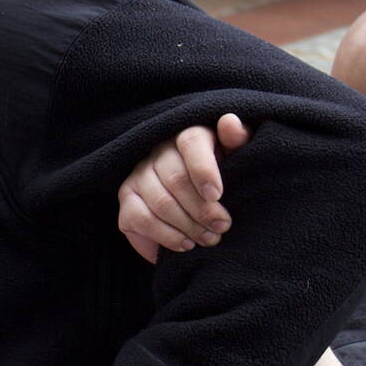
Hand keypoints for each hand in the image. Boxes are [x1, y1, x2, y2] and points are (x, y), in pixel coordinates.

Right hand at [116, 114, 252, 263]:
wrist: (198, 199)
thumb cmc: (223, 173)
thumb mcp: (236, 155)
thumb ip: (238, 139)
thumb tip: (230, 122)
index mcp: (188, 134)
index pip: (191, 143)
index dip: (204, 170)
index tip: (217, 195)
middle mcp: (158, 150)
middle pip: (176, 179)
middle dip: (202, 209)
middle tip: (222, 227)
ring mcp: (138, 174)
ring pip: (160, 202)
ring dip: (188, 226)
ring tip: (209, 239)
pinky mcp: (126, 198)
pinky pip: (141, 219)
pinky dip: (166, 236)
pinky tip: (186, 243)